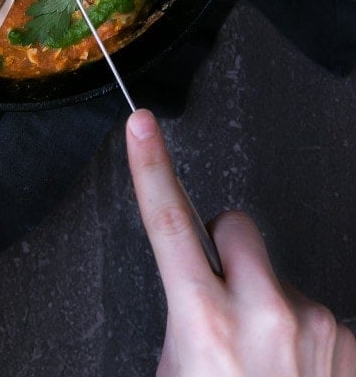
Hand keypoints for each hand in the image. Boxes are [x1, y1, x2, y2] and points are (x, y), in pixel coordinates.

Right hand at [126, 109, 355, 376]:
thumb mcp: (174, 374)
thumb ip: (185, 321)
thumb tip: (197, 289)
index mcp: (205, 321)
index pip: (167, 221)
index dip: (150, 166)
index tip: (141, 124)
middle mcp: (264, 314)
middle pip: (235, 226)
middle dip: (223, 248)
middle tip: (218, 299)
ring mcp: (315, 325)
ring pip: (278, 275)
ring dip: (267, 303)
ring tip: (264, 364)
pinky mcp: (350, 340)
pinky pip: (316, 310)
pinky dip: (303, 336)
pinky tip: (295, 375)